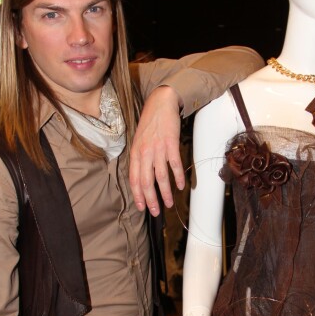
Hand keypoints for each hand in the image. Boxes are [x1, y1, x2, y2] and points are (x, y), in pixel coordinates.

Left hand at [129, 85, 184, 214]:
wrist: (160, 104)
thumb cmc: (150, 123)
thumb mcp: (139, 140)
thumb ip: (140, 158)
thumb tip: (142, 176)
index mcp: (135, 153)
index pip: (134, 179)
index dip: (138, 195)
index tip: (142, 207)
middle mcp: (145, 153)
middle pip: (146, 182)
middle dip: (151, 199)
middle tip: (155, 212)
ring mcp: (158, 149)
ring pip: (160, 177)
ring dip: (165, 193)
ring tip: (169, 204)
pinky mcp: (171, 144)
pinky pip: (174, 165)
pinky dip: (178, 177)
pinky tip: (180, 186)